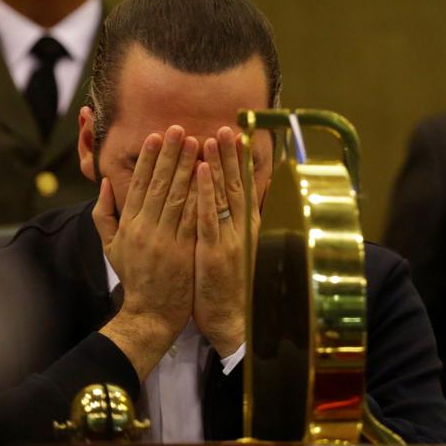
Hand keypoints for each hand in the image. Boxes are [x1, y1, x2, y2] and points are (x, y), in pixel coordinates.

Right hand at [95, 125, 199, 379]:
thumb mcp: (110, 246)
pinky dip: (200, 195)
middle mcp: (145, 228)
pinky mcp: (183, 251)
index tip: (157, 136)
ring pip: (177, 196)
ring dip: (188, 167)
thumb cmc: (134, 279)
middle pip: (159, 184)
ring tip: (197, 143)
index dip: (149, 159)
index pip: (139, 184)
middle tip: (179, 128)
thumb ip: (104, 214)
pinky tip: (208, 177)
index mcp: (129, 225)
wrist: (149, 314)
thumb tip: (105, 184)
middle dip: (170, 154)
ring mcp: (165, 240)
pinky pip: (193, 217)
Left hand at [193, 127, 253, 357]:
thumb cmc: (229, 285)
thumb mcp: (236, 251)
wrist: (232, 320)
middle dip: (230, 154)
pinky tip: (200, 172)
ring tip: (212, 137)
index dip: (238, 160)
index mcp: (245, 227)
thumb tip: (238, 199)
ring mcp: (230, 238)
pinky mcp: (215, 252)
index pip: (243, 186)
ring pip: (224, 194)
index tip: (235, 134)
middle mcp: (242, 228)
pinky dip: (205, 193)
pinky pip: (208, 217)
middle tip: (226, 125)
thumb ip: (236, 224)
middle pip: (237, 183)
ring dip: (218, 164)